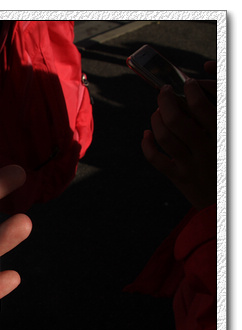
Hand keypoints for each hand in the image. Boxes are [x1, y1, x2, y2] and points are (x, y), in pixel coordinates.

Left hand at [141, 62, 216, 208]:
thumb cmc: (226, 159)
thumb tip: (197, 83)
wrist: (226, 200)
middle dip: (165, 101)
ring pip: (164, 137)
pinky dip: (147, 144)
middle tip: (164, 91)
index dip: (191, 91)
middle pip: (176, 121)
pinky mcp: (178, 177)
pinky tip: (147, 134)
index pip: (204, 108)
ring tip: (158, 111)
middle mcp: (206, 150)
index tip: (186, 83)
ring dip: (156, 120)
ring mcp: (190, 165)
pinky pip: (155, 158)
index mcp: (222, 136)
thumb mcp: (228, 137)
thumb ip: (215, 114)